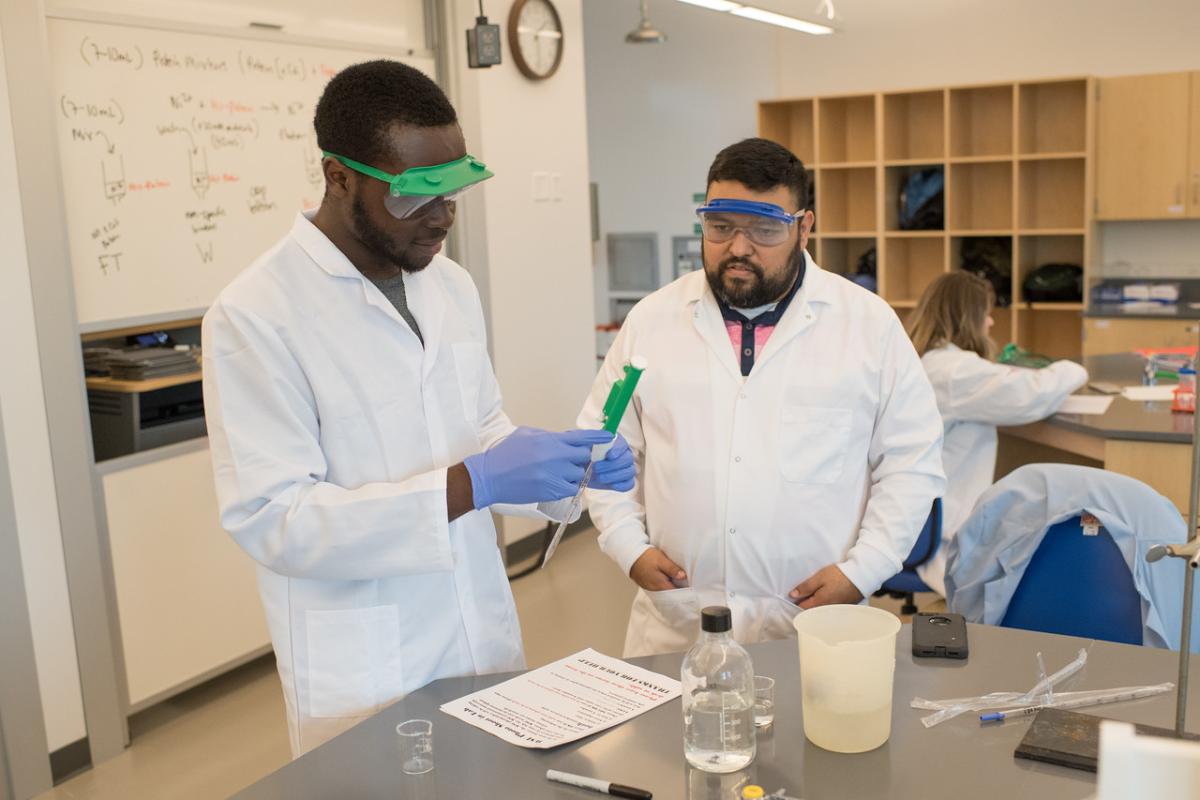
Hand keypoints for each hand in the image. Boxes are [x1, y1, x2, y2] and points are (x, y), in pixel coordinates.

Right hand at [463, 427, 612, 508]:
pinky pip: (571, 488)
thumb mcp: (528, 435)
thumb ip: (551, 436)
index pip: (583, 437)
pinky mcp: (551, 491)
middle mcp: (555, 457)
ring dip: (573, 474)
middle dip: (581, 459)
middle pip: (584, 457)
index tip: (609, 438)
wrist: (490, 477)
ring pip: (579, 474)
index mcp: (550, 440)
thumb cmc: (506, 454)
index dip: (598, 437)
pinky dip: (567, 486)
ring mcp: (554, 475)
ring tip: (555, 472)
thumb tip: (568, 437)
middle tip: (572, 460)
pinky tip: (553, 482)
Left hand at [588, 433, 634, 491]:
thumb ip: (593, 438)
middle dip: (612, 465)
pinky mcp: (624, 481)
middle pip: (627, 459)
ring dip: (614, 475)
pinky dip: (621, 485)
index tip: (609, 455)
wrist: (580, 470)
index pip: (623, 444)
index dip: (618, 450)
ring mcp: (626, 468)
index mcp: (617, 442)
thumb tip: (602, 435)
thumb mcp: (584, 444)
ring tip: (600, 477)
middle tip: (596, 468)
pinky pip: (629, 484)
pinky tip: (611, 484)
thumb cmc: (584, 455)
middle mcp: (624, 454)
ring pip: (629, 472)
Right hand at [629, 547, 686, 590]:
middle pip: (671, 593)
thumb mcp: (661, 560)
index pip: (676, 593)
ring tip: (679, 582)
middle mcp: (655, 589)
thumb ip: (672, 569)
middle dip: (679, 590)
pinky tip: (668, 580)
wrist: (630, 555)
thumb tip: (683, 576)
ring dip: (671, 587)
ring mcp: (651, 588)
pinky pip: (659, 588)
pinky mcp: (647, 585)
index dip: (685, 591)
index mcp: (661, 585)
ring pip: (665, 591)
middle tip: (688, 585)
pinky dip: (664, 585)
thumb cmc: (646, 557)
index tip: (692, 588)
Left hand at [788, 565, 862, 609]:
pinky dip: (825, 605)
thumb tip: (792, 595)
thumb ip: (805, 587)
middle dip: (806, 604)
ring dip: (816, 605)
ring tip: (817, 594)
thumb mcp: (819, 577)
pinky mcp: (842, 608)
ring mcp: (835, 610)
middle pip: (811, 611)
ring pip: (820, 611)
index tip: (795, 595)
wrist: (861, 576)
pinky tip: (827, 597)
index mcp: (819, 603)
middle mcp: (826, 610)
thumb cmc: (840, 576)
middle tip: (805, 594)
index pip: (801, 608)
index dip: (796, 601)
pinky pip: (829, 610)